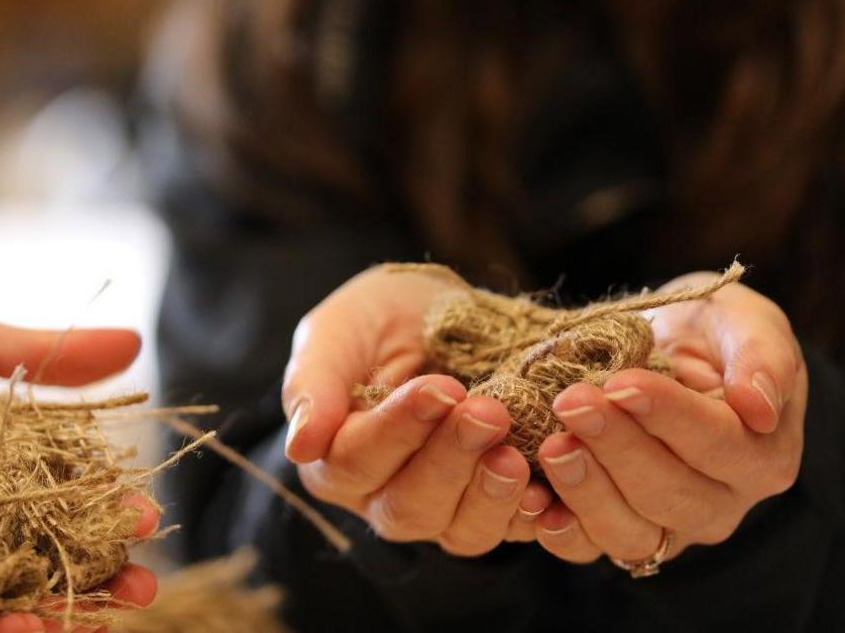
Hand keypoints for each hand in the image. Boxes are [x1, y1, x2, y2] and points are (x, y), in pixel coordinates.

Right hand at [283, 267, 551, 553]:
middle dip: (451, 460)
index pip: (355, 461)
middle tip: (488, 412)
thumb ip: (312, 383)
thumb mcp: (337, 331)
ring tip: (515, 453)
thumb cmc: (378, 317)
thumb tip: (301, 446)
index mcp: (332, 457)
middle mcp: (381, 496)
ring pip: (459, 532)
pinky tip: (547, 488)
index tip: (438, 387)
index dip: (398, 430)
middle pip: (407, 506)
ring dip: (490, 495)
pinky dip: (531, 516)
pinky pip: (513, 532)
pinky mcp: (493, 508)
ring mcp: (441, 509)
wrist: (441, 315)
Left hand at [532, 272, 805, 563]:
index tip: (621, 383)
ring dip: (585, 490)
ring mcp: (666, 526)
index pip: (717, 444)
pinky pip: (587, 547)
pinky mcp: (615, 530)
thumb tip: (758, 406)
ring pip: (629, 531)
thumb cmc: (706, 333)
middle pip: (669, 493)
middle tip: (571, 403)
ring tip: (551, 444)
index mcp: (759, 456)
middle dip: (616, 447)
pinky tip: (533, 499)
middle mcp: (718, 504)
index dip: (668, 416)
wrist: (661, 351)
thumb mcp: (741, 322)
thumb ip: (761, 355)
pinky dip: (559, 529)